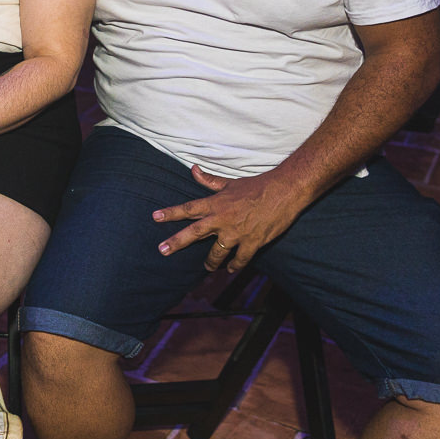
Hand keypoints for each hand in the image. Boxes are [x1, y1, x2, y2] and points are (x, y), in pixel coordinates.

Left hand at [153, 165, 309, 271]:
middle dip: (177, 242)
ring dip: (210, 261)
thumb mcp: (230, 182)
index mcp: (216, 204)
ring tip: (207, 267)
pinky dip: (235, 265)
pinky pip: (240, 259)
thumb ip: (210, 181)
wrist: (284, 191)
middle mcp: (222, 219)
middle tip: (162, 250)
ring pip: (217, 252)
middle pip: (195, 232)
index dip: (171, 213)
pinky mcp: (252, 242)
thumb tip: (193, 169)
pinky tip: (231, 269)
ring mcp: (237, 232)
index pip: (188, 208)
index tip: (155, 217)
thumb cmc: (256, 185)